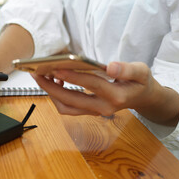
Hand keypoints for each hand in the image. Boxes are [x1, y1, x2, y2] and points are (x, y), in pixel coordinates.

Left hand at [31, 61, 178, 124]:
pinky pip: (68, 107)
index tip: (55, 67)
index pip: (90, 85)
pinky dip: (57, 96)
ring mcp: (94, 112)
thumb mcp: (141, 72)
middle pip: (71, 100)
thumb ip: (127, 69)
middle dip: (51, 87)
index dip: (72, 76)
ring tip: (41, 76)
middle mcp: (103, 108)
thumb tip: (110, 67)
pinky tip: (55, 80)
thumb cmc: (140, 82)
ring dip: (51, 93)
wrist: (142, 98)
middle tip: (36, 73)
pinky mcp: (88, 111)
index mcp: (116, 96)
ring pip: (66, 107)